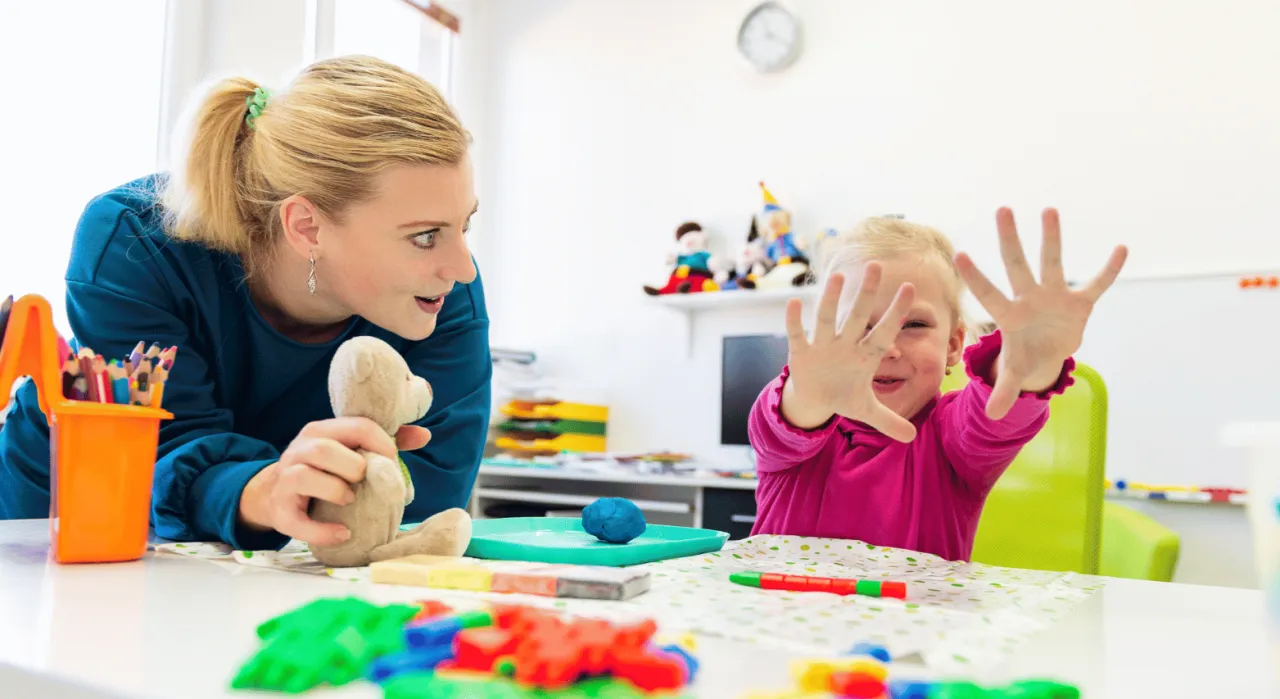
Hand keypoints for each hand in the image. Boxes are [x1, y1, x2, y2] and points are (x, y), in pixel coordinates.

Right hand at [238, 417, 413, 545]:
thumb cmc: (324, 470)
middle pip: (324, 449)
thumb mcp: (349, 449)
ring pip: (305, 477)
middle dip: (354, 467)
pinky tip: (343, 532)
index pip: (357, 427)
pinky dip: (323, 531)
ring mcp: (286, 480)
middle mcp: (299, 450)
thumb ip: (386, 441)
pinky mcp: (281, 512)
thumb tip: (424, 435)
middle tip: (364, 481)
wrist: (275, 494)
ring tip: (350, 500)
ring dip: (335, 490)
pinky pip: (298, 522)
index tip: (392, 462)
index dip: (382, 445)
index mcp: (321, 431)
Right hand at [780, 264, 918, 441]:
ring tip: (837, 277)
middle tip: (876, 266)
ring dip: (831, 299)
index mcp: (865, 355)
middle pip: (858, 315)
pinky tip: (793, 302)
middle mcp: (846, 344)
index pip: (884, 331)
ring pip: (827, 319)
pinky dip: (794, 321)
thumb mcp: (866, 411)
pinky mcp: (801, 353)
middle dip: (866, 293)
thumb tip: (913, 438)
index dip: (896, 313)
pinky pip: (797, 335)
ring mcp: (823, 346)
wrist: (814, 398)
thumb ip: (889, 421)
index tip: (911, 289)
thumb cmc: (843, 394)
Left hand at [955, 208, 1126, 419]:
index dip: (976, 278)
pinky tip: (1122, 249)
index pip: (989, 294)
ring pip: (1052, 262)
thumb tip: (990, 417)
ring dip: (1051, 238)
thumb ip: (1003, 390)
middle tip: (1002, 209)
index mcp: (1009, 315)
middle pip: (1016, 265)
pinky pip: (1097, 284)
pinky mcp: (1079, 302)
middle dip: (1009, 240)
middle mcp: (1029, 298)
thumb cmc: (1025, 356)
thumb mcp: (1014, 373)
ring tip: (1048, 209)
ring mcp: (1054, 296)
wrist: (1048, 352)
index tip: (960, 255)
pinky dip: (1109, 270)